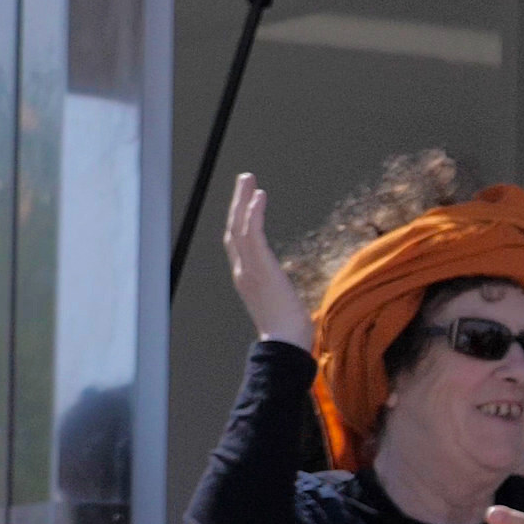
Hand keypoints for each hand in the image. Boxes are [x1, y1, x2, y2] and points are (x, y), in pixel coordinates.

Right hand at [223, 175, 311, 346]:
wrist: (286, 345)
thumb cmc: (288, 332)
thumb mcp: (280, 304)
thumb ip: (279, 293)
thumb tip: (288, 293)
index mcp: (246, 278)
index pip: (239, 242)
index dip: (241, 219)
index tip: (248, 200)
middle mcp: (242, 271)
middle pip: (234, 229)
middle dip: (237, 202)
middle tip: (245, 179)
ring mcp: (249, 269)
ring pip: (239, 227)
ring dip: (243, 200)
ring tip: (249, 178)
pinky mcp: (261, 268)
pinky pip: (253, 235)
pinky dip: (254, 214)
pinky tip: (259, 196)